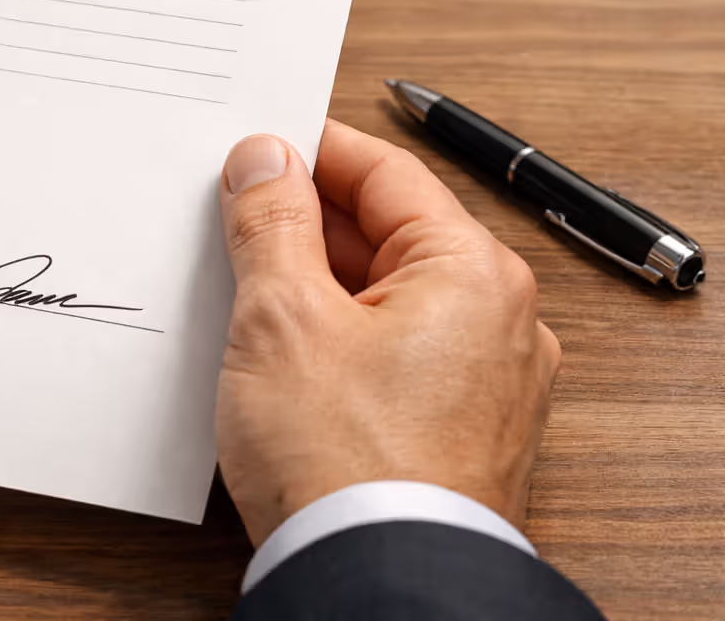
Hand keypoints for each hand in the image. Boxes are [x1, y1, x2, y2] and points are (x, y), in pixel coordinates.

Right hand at [214, 119, 561, 546]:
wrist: (375, 585)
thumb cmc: (345, 463)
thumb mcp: (282, 316)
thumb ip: (272, 222)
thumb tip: (266, 158)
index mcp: (473, 273)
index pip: (385, 172)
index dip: (310, 151)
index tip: (252, 148)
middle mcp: (498, 322)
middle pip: (386, 235)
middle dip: (302, 223)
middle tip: (227, 218)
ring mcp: (481, 383)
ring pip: (383, 298)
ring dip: (312, 285)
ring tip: (240, 289)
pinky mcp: (454, 432)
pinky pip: (390, 355)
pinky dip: (335, 340)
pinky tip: (278, 353)